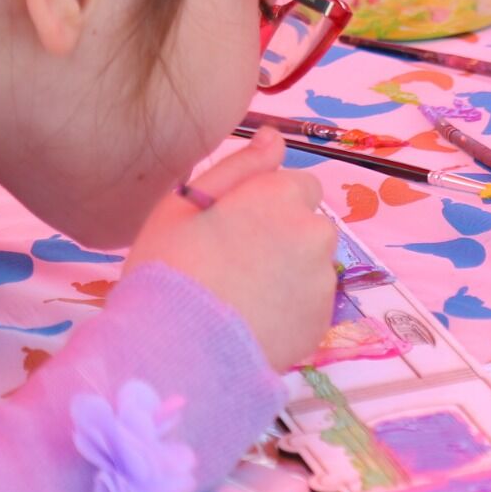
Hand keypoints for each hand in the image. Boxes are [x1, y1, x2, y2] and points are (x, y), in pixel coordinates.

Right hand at [127, 133, 335, 372]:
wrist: (174, 354)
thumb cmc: (167, 271)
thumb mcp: (182, 206)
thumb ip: (238, 166)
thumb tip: (275, 137)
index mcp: (281, 195)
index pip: (295, 185)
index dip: (263, 205)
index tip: (230, 229)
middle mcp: (315, 229)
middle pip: (307, 223)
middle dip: (280, 235)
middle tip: (230, 265)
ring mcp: (323, 277)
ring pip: (310, 263)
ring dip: (287, 271)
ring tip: (237, 298)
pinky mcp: (323, 319)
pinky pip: (309, 303)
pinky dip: (288, 308)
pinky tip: (249, 323)